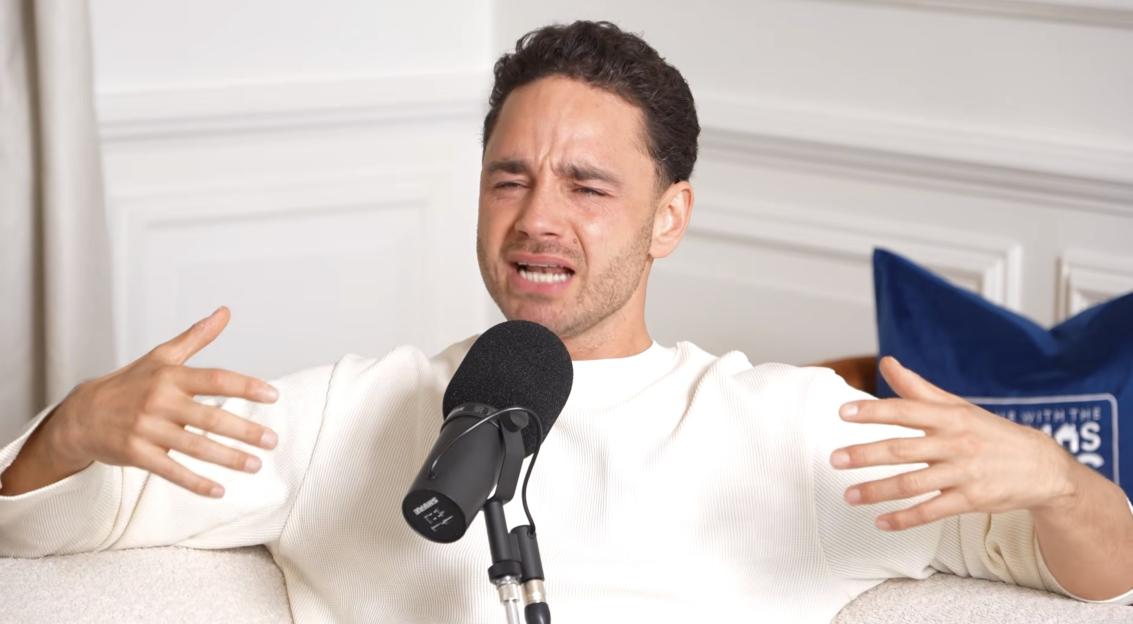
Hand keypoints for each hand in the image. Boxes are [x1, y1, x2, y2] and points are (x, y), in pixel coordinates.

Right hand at [51, 307, 279, 497]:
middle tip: (273, 441)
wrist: (80, 415)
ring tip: (256, 465)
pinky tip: (219, 491)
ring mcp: (146, 429)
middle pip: (210, 417)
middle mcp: (159, 401)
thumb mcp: (161, 357)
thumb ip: (196, 337)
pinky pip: (171, 471)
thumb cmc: (128, 384)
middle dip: (244, 431)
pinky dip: (195, 483)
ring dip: (228, 458)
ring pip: (195, 447)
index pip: (215, 379)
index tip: (272, 396)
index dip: (245, 387)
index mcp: (170, 377)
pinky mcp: (136, 454)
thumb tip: (225, 312)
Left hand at [829, 356, 1075, 530]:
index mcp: (949, 417)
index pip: (904, 410)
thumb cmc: (989, 432)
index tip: (842, 413)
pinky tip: (880, 521)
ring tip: (848, 495)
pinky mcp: (971, 499)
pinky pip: (932, 511)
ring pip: (912, 483)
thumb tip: (887, 363)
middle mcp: (954, 443)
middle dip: (864, 454)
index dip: (872, 411)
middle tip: (834, 459)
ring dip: (877, 490)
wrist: (1041, 466)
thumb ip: (917, 388)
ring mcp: (963, 473)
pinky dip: (904, 518)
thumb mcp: (957, 406)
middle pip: (901, 449)